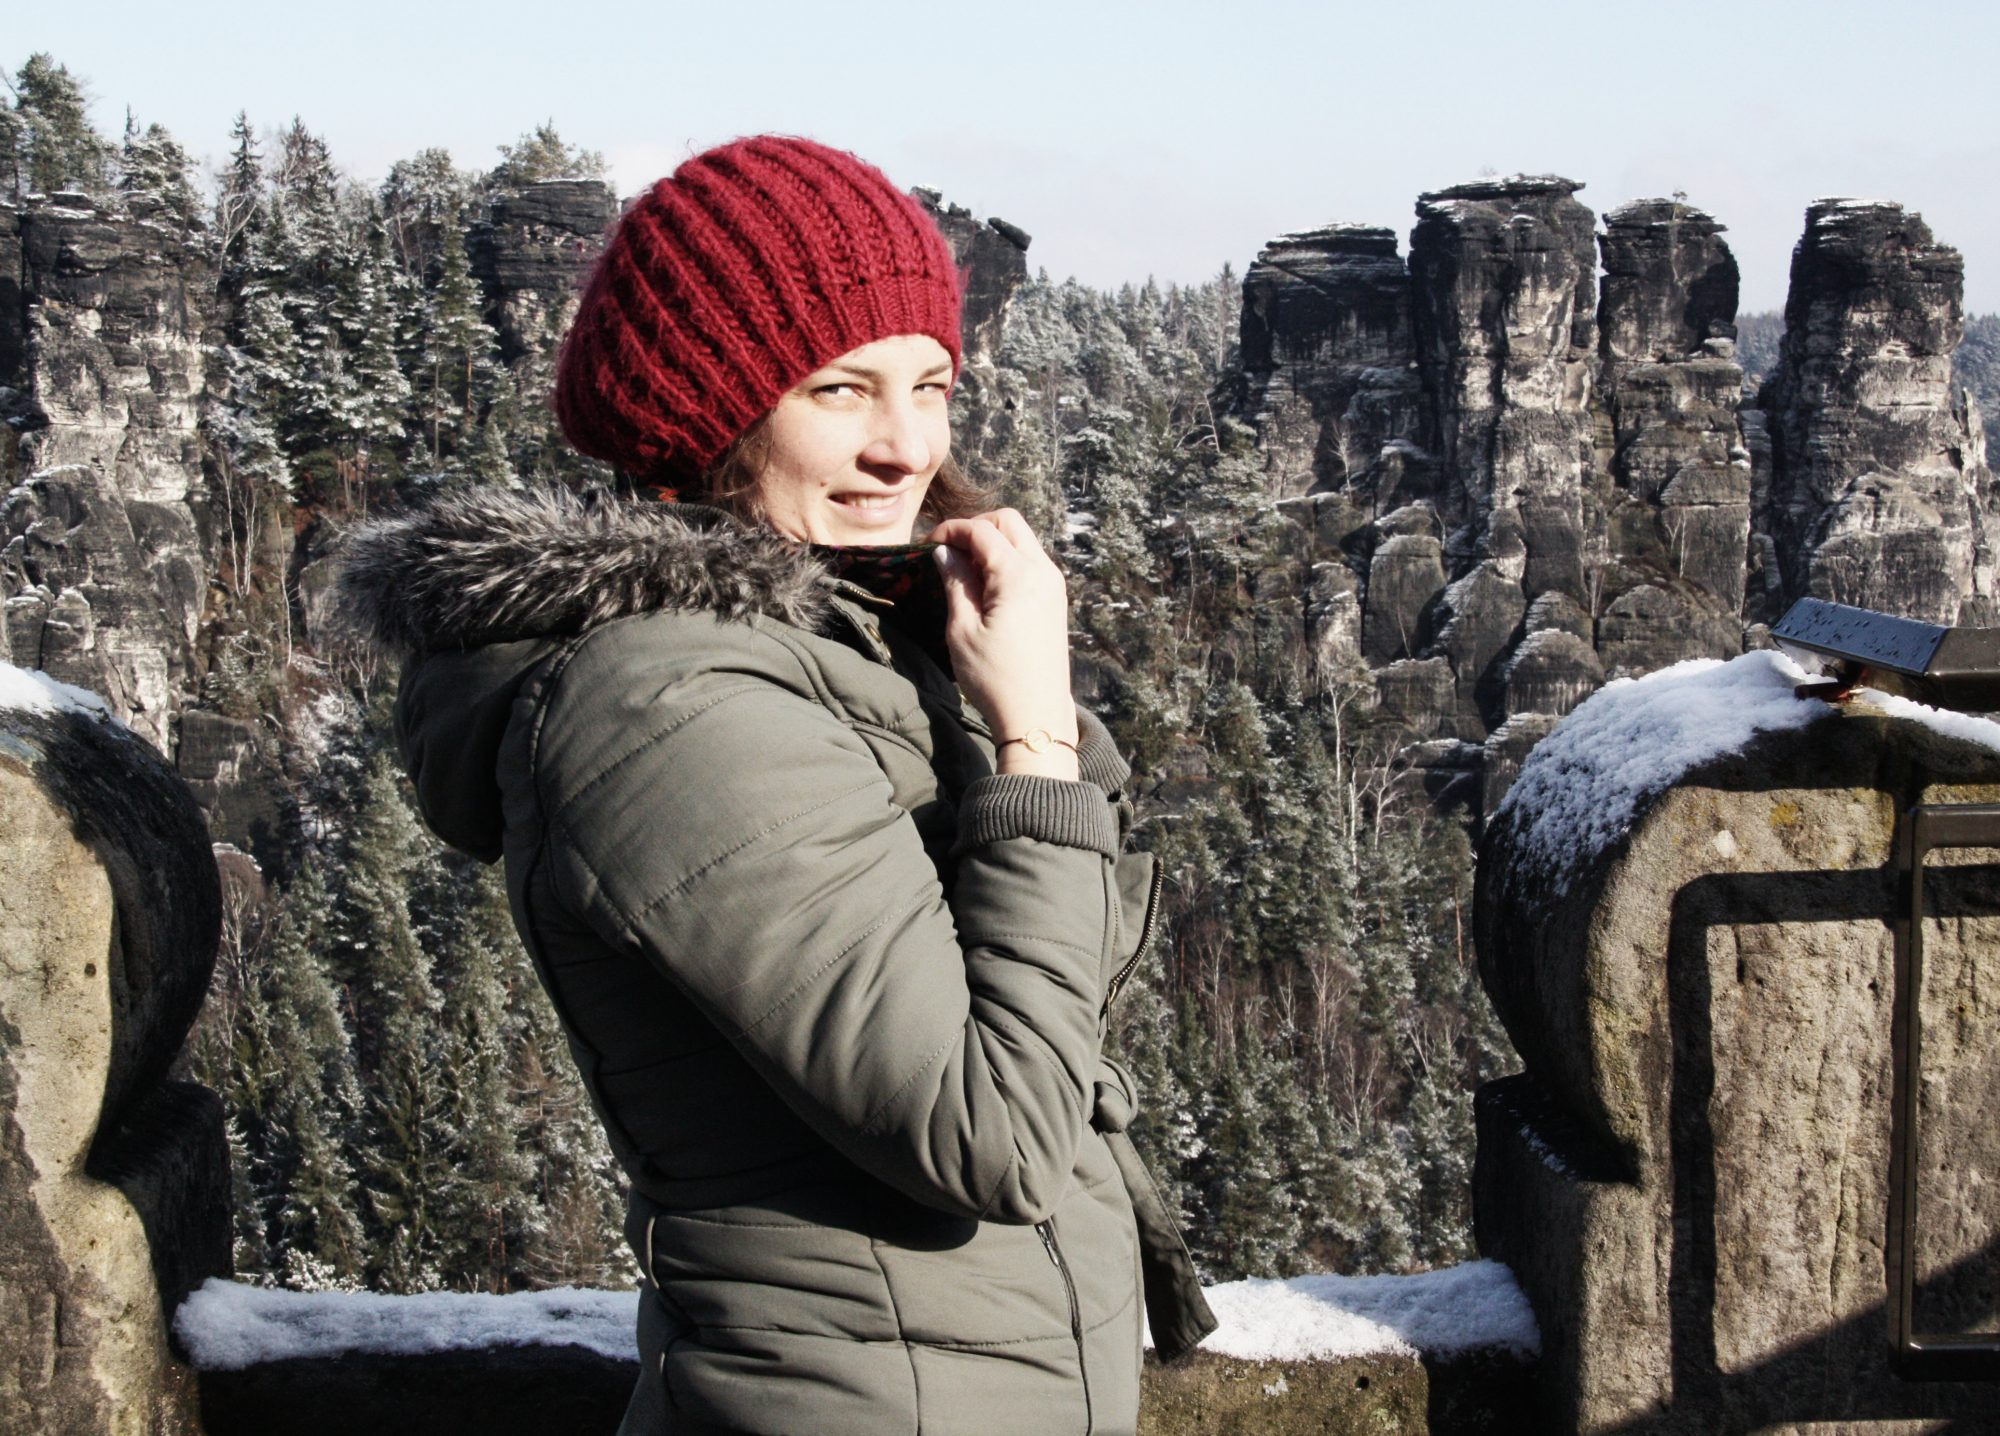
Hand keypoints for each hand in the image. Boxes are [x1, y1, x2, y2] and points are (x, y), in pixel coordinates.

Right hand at [931, 509, 1078, 779]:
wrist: (1036, 715)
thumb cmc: (994, 678)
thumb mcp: (963, 630)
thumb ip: (955, 583)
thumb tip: (945, 552)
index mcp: (1018, 575)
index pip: (981, 530)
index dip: (951, 530)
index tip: (927, 545)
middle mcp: (1042, 571)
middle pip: (1009, 521)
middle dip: (975, 527)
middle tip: (949, 551)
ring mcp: (1053, 584)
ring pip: (1022, 539)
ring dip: (992, 543)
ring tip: (964, 570)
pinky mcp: (1055, 598)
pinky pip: (1030, 560)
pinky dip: (1006, 559)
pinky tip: (986, 585)